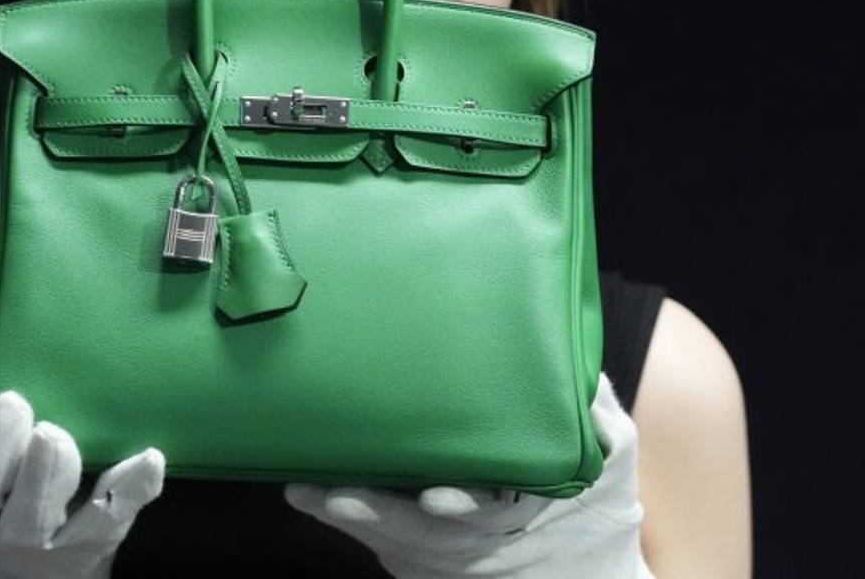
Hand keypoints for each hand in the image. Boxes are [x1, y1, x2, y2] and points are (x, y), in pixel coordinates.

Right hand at [0, 347, 164, 578]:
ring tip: (51, 435)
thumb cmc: (7, 469)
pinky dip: (129, 486)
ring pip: (34, 514)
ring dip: (43, 475)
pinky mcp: (91, 536)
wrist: (39, 556)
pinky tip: (147, 458)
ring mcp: (37, 532)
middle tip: (12, 402)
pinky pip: (109, 517)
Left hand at [284, 373, 652, 577]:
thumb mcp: (612, 464)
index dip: (461, 506)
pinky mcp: (425, 566)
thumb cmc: (599, 517)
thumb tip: (574, 358)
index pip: (491, 515)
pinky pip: (384, 547)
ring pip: (393, 546)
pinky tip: (311, 493)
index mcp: (527, 517)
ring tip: (305, 490)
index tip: (436, 496)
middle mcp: (482, 548)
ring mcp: (450, 563)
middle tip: (334, 493)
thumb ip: (594, 415)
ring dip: (348, 520)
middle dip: (379, 516)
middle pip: (425, 538)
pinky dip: (349, 523)